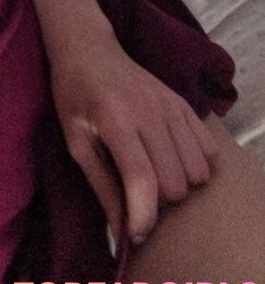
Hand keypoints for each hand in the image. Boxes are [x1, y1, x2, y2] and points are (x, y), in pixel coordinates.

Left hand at [48, 28, 218, 245]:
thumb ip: (100, 185)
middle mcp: (149, 112)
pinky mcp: (185, 105)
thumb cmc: (74, 94)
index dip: (142, 216)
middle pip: (174, 184)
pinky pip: (210, 151)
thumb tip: (120, 232)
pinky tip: (172, 159)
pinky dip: (196, 166)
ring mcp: (172, 106)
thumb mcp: (74, 140)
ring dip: (179, 186)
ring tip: (154, 174)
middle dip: (158, 203)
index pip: (141, 179)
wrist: (88, 49)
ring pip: (197, 173)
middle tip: (137, 192)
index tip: (136, 235)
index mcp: (115, 119)